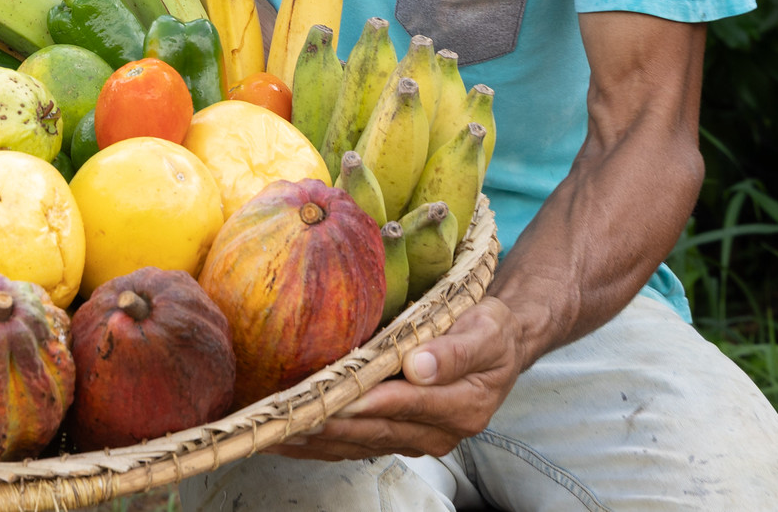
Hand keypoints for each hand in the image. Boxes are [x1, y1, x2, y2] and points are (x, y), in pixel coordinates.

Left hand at [275, 298, 525, 461]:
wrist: (498, 346)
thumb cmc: (490, 331)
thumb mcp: (486, 330)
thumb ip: (455, 350)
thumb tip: (420, 365)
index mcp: (464, 405)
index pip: (410, 404)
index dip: (374, 401)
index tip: (341, 398)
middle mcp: (440, 431)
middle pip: (378, 430)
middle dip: (333, 426)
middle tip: (291, 419)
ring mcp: (418, 439)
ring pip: (362, 444)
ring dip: (320, 441)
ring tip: (279, 432)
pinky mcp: (401, 437)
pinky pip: (359, 446)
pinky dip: (324, 445)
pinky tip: (293, 439)